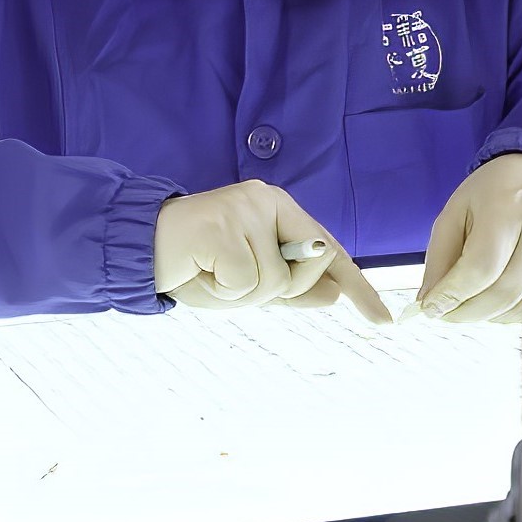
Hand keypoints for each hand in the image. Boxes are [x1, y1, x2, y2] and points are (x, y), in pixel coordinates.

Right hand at [153, 182, 390, 320]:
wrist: (139, 250)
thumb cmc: (195, 265)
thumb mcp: (248, 284)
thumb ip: (289, 287)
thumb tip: (336, 296)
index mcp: (276, 209)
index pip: (328, 250)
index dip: (357, 286)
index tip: (383, 321)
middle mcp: (265, 200)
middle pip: (307, 269)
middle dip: (278, 290)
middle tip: (231, 280)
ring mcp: (244, 209)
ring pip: (274, 281)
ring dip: (241, 294)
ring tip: (210, 274)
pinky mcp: (223, 225)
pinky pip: (246, 281)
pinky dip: (223, 290)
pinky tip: (200, 271)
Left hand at [419, 154, 521, 322]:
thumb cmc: (492, 193)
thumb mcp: (455, 213)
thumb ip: (440, 259)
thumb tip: (429, 302)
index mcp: (508, 207)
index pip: (481, 267)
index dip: (453, 295)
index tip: (430, 309)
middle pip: (503, 292)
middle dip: (466, 311)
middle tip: (444, 313)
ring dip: (487, 315)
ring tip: (467, 305)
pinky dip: (511, 313)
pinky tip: (494, 301)